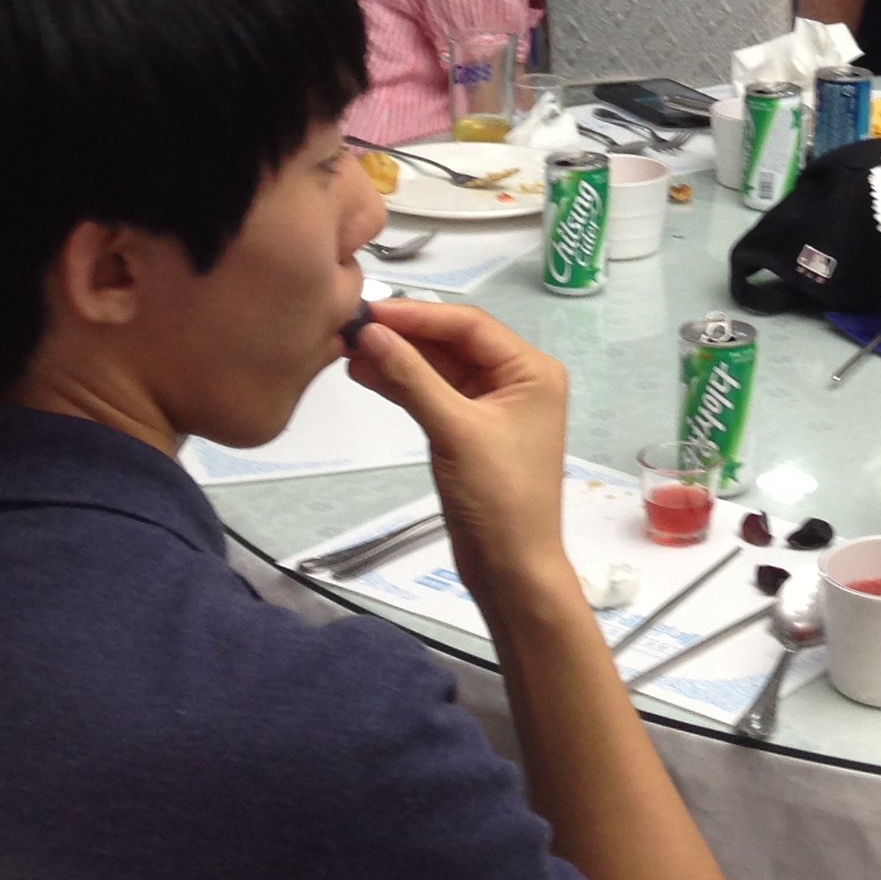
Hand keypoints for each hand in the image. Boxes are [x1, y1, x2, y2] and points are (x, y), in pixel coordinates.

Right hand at [347, 299, 574, 596]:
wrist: (511, 570)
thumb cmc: (498, 499)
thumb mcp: (454, 431)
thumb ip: (412, 378)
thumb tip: (371, 333)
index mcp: (531, 370)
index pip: (469, 325)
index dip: (417, 314)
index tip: (370, 309)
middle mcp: (517, 380)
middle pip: (453, 342)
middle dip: (404, 336)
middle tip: (352, 328)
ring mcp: (492, 406)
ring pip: (439, 368)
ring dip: (398, 360)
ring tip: (349, 351)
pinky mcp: (470, 431)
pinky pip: (434, 395)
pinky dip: (404, 385)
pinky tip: (367, 375)